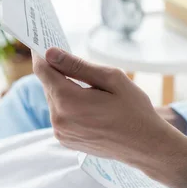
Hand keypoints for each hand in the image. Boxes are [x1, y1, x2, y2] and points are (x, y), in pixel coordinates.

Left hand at [32, 48, 186, 187]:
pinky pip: (60, 115)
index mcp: (68, 101)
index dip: (41, 54)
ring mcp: (61, 133)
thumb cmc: (134, 110)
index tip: (42, 42)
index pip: (43, 71)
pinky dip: (69, 105)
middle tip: (74, 61)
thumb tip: (50, 53)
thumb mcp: (112, 79)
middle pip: (48, 85)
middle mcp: (59, 119)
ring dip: (65, 89)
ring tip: (91, 87)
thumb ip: (78, 65)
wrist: (145, 145)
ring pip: (54, 100)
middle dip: (58, 71)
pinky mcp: (66, 140)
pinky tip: (90, 104)